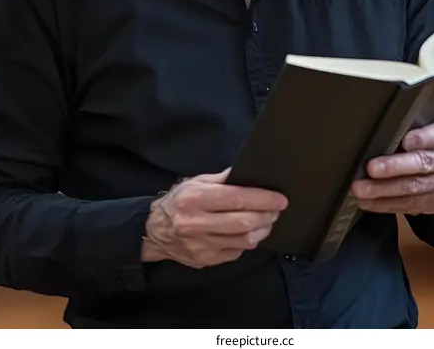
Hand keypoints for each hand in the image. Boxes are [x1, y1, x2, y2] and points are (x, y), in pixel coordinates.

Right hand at [142, 168, 287, 267]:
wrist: (154, 232)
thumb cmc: (178, 202)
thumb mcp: (195, 182)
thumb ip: (222, 179)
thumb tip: (247, 172)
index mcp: (194, 199)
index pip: (236, 198)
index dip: (262, 199)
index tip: (280, 199)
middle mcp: (197, 224)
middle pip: (243, 222)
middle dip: (266, 215)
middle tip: (277, 209)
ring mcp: (201, 245)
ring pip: (243, 241)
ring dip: (262, 230)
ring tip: (267, 220)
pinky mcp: (206, 261)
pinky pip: (236, 252)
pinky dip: (248, 242)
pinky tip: (250, 232)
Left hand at [351, 116, 433, 215]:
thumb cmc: (433, 141)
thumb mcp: (432, 126)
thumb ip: (414, 125)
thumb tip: (381, 126)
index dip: (421, 138)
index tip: (404, 141)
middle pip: (423, 164)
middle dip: (394, 167)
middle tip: (371, 168)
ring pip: (413, 188)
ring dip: (384, 190)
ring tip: (362, 189)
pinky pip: (408, 205)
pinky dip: (384, 204)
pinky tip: (367, 201)